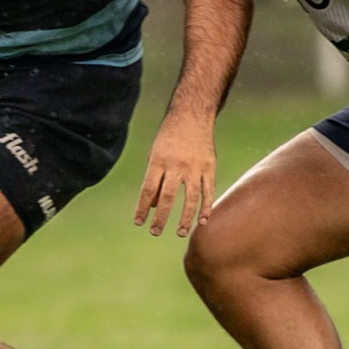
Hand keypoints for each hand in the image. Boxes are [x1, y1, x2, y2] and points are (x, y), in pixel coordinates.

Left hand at [134, 112, 215, 237]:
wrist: (191, 115)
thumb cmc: (169, 137)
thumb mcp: (155, 154)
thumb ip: (155, 179)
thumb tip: (155, 206)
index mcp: (158, 161)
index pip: (147, 190)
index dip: (142, 208)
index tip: (139, 223)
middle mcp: (176, 165)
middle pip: (167, 197)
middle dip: (160, 218)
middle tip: (154, 232)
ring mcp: (194, 167)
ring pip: (190, 199)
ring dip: (184, 218)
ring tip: (179, 233)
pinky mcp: (209, 167)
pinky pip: (208, 191)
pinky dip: (206, 207)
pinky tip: (202, 221)